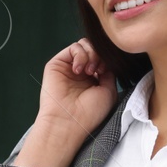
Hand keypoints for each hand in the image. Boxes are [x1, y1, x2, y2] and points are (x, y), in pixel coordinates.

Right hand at [13, 39, 117, 166]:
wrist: (69, 121)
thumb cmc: (90, 112)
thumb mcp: (109, 91)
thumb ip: (110, 72)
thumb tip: (107, 59)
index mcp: (93, 79)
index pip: (103, 58)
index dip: (107, 60)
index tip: (106, 72)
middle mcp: (81, 72)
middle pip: (94, 48)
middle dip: (100, 55)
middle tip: (98, 70)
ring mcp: (69, 67)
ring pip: (85, 45)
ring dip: (91, 54)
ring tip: (89, 72)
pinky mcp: (57, 64)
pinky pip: (74, 48)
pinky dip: (80, 55)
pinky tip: (79, 70)